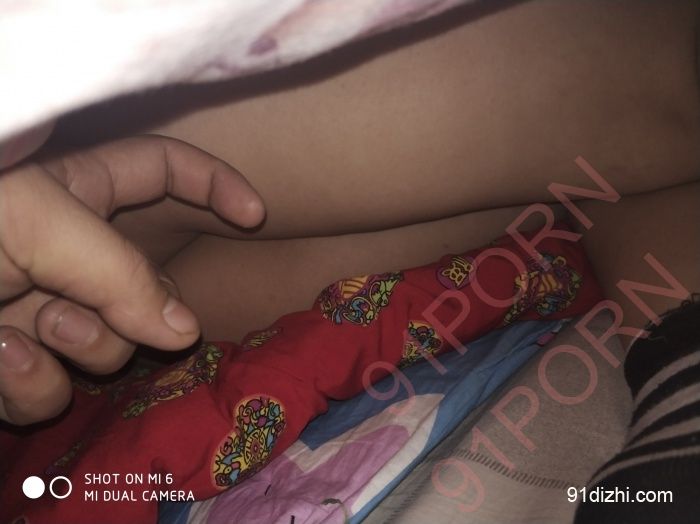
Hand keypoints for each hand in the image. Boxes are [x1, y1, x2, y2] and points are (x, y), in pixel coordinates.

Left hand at [0, 136, 264, 424]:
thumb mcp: (36, 223)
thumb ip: (120, 273)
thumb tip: (186, 330)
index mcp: (76, 193)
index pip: (164, 169)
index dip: (215, 185)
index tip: (255, 217)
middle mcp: (68, 252)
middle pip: (147, 287)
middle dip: (132, 311)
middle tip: (78, 309)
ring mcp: (43, 308)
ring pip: (107, 345)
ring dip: (74, 347)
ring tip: (20, 331)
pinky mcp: (13, 361)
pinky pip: (55, 387)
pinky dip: (27, 383)